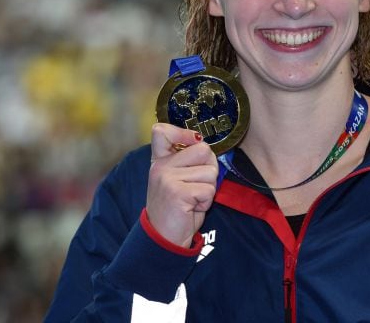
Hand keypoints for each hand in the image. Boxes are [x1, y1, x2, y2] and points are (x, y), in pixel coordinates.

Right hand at [146, 123, 217, 247]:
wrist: (165, 238)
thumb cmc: (178, 208)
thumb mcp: (177, 179)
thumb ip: (188, 160)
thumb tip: (207, 146)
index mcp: (159, 160)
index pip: (161, 131)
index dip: (184, 133)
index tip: (193, 143)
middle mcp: (161, 166)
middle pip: (204, 150)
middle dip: (209, 169)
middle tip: (196, 186)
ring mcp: (167, 179)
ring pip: (210, 171)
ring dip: (208, 189)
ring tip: (192, 199)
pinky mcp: (178, 192)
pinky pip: (209, 189)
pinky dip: (206, 201)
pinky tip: (192, 207)